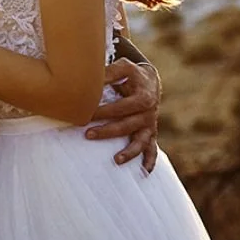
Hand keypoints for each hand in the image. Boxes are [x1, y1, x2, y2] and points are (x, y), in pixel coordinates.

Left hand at [85, 58, 161, 172]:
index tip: (86, 115)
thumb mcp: (123, 68)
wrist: (148, 80)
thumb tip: (90, 81)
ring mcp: (150, 125)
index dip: (104, 112)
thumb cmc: (131, 74)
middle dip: (107, 131)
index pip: (121, 107)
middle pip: (127, 125)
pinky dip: (150, 160)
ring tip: (116, 160)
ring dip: (129, 152)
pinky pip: (152, 148)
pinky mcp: (150, 133)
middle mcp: (149, 113)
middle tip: (88, 134)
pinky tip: (144, 172)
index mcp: (144, 97)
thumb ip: (109, 73)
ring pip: (141, 141)